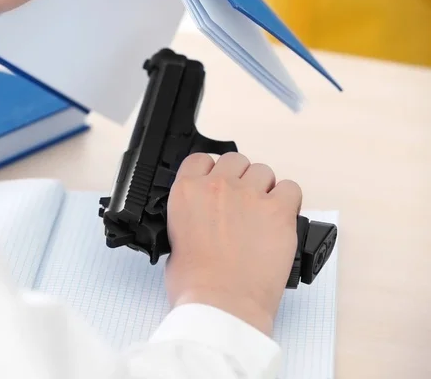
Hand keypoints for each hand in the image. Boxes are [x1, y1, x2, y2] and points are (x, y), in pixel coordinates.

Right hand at [165, 152, 301, 335]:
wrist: (221, 305)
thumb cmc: (195, 285)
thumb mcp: (173, 244)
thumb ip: (187, 221)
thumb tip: (199, 223)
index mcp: (186, 192)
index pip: (200, 159)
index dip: (210, 171)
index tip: (215, 183)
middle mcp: (218, 186)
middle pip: (234, 160)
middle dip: (238, 178)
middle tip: (240, 202)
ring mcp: (250, 195)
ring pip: (263, 171)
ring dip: (263, 187)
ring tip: (261, 213)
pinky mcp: (278, 211)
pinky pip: (290, 189)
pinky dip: (288, 200)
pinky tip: (280, 218)